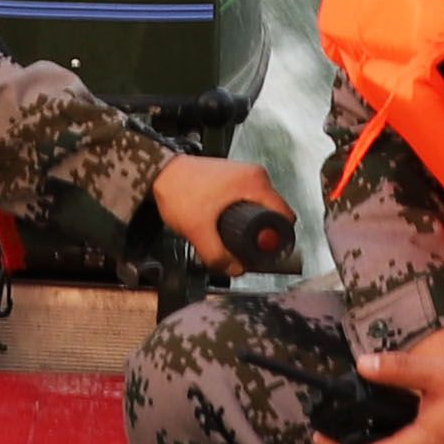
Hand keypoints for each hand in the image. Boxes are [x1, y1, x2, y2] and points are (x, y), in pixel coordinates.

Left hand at [149, 157, 294, 267]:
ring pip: (260, 208)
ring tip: (232, 240)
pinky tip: (226, 227)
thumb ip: (216, 254)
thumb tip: (235, 270)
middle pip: (273, 214)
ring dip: (251, 226)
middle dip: (262, 235)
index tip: (265, 253)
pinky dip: (242, 215)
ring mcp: (244, 174)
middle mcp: (255, 175)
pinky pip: (248, 201)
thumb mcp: (198, 229)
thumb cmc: (179, 191)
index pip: (284, 216)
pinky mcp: (233, 178)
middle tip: (245, 251)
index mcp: (255, 182)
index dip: (278, 239)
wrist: (158, 173)